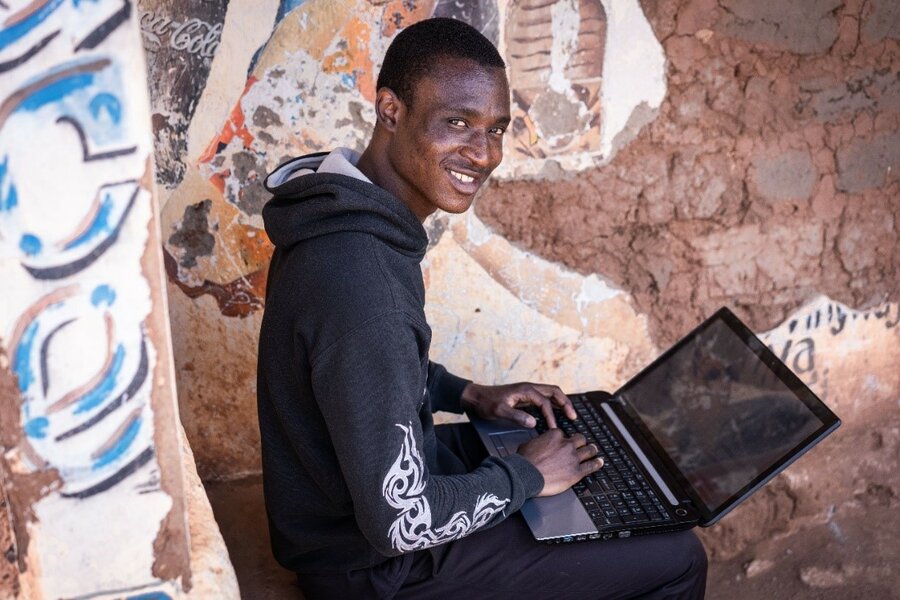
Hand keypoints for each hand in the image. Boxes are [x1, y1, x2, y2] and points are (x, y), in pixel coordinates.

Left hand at [460, 382, 576, 428]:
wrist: (475, 397)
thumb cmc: (486, 403)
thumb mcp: (499, 411)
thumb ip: (517, 417)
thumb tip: (534, 422)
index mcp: (526, 390)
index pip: (545, 402)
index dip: (551, 416)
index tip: (554, 429)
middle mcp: (529, 388)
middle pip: (554, 392)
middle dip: (565, 403)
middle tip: (573, 417)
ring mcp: (528, 391)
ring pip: (550, 394)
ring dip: (561, 402)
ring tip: (569, 415)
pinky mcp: (525, 396)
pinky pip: (544, 398)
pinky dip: (553, 404)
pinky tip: (554, 414)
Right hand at [517, 430, 603, 495]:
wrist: (526, 475)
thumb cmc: (524, 462)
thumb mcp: (528, 444)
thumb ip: (538, 442)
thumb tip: (538, 443)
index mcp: (555, 435)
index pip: (564, 434)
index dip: (564, 439)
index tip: (564, 443)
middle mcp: (566, 444)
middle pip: (580, 440)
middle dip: (581, 442)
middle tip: (583, 444)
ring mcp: (573, 458)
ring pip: (589, 450)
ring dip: (592, 450)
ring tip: (594, 450)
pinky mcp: (577, 472)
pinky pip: (591, 466)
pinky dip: (597, 463)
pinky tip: (600, 462)